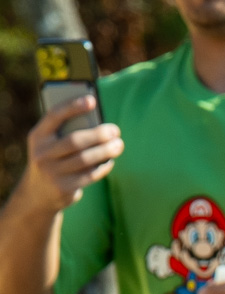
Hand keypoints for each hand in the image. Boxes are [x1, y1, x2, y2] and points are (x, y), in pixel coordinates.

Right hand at [23, 97, 122, 211]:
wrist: (38, 193)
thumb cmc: (53, 159)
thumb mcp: (51, 144)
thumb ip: (67, 132)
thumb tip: (100, 124)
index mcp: (38, 136)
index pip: (53, 116)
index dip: (72, 107)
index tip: (92, 100)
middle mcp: (41, 153)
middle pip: (74, 140)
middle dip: (98, 134)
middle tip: (115, 130)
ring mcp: (51, 172)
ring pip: (84, 159)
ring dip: (106, 151)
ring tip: (119, 145)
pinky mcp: (63, 188)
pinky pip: (89, 175)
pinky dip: (103, 167)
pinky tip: (110, 161)